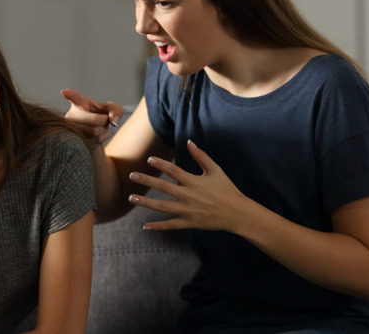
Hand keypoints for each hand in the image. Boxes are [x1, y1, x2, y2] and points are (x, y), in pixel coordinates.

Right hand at [61, 89, 123, 146]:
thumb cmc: (102, 117)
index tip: (64, 92)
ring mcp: (71, 130)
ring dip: (104, 130)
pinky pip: (96, 140)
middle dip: (104, 121)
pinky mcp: (75, 142)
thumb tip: (113, 121)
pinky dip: (103, 137)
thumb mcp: (111, 109)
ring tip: (99, 126)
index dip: (70, 94)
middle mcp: (72, 116)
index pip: (75, 97)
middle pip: (95, 120)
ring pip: (95, 132)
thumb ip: (115, 110)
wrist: (96, 134)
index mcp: (79, 103)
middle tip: (104, 118)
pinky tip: (97, 135)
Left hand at [127, 140, 253, 231]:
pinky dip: (157, 226)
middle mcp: (189, 196)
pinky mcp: (189, 223)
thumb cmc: (227, 190)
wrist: (238, 213)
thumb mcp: (215, 170)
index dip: (160, 164)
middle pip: (163, 187)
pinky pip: (170, 225)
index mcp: (194, 182)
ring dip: (145, 202)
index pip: (173, 171)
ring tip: (131, 197)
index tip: (149, 159)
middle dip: (147, 181)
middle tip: (132, 175)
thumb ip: (201, 156)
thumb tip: (189, 141)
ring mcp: (188, 211)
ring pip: (162, 207)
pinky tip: (144, 226)